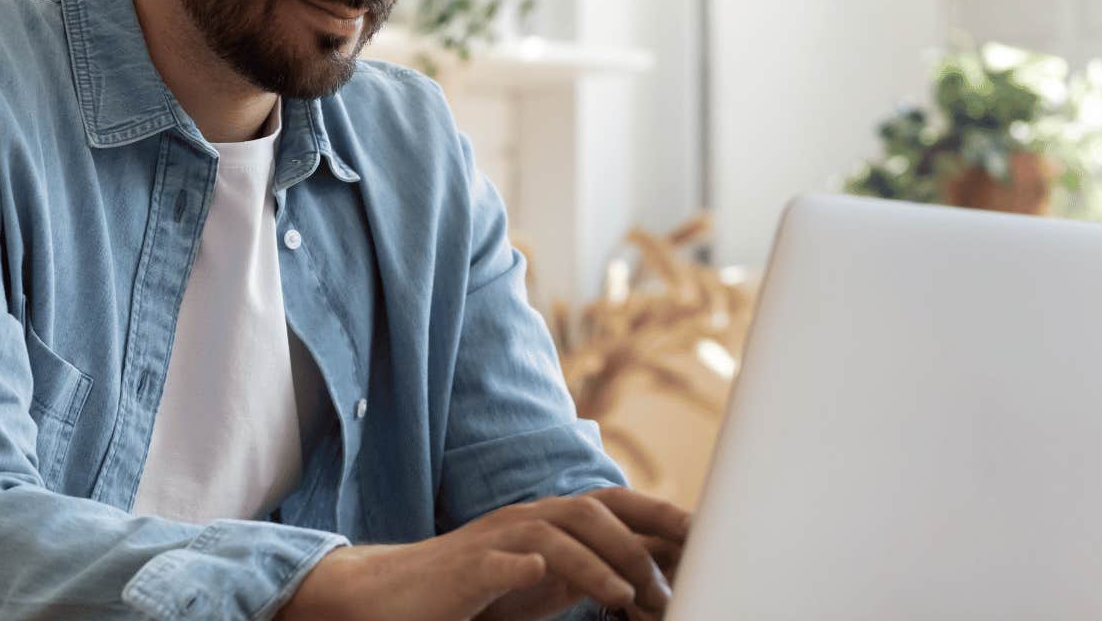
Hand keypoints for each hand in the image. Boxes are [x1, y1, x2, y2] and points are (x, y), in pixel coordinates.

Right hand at [277, 487, 689, 620]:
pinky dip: (527, 566)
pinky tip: (547, 579)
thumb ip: (588, 570)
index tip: (706, 536)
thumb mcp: (543, 580)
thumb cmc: (474, 591)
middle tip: (674, 578)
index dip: (660, 514)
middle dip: (639, 537)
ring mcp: (495, 541)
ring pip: (554, 532)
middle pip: (592, 509)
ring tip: (628, 597)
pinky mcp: (467, 569)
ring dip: (598, 563)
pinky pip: (500, 562)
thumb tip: (649, 576)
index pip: (613, 505)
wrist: (394, 594)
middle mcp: (526, 519)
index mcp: (548, 521)